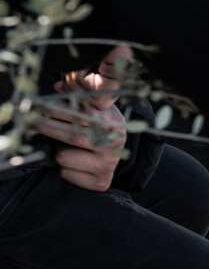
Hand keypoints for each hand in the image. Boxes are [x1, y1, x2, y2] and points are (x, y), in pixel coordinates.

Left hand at [35, 45, 131, 190]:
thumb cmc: (101, 128)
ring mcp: (108, 164)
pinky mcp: (101, 182)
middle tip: (32, 122)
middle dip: (46, 127)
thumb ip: (78, 97)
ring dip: (58, 151)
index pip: (80, 114)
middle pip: (71, 135)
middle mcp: (114, 144)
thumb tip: (58, 87)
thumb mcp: (95, 109)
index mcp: (113, 123)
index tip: (37, 106)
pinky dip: (64, 169)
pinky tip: (72, 163)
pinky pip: (66, 173)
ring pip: (63, 156)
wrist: (116, 155)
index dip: (54, 109)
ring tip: (64, 147)